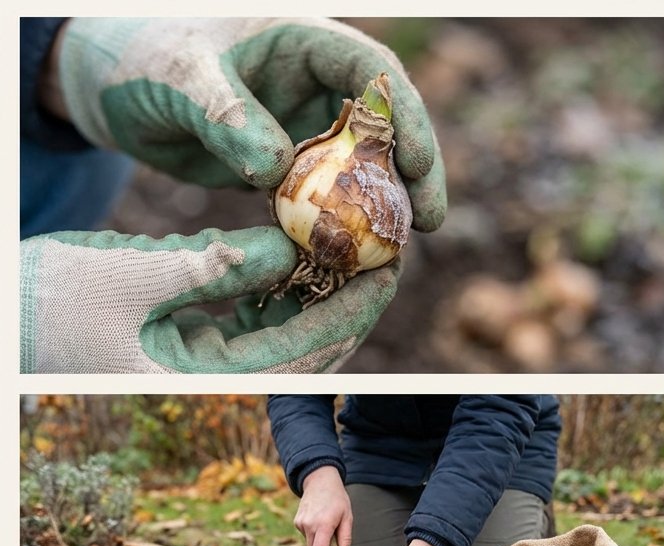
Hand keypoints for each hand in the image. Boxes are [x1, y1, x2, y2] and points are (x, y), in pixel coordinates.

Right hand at [19, 228, 396, 372]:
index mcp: (197, 380)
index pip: (299, 354)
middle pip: (301, 344)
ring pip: (280, 326)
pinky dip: (275, 282)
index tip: (387, 272)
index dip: (349, 313)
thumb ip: (212, 266)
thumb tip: (289, 249)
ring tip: (354, 242)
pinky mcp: (186, 332)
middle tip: (386, 252)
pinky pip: (248, 312)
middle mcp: (207, 377)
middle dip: (345, 300)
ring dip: (315, 288)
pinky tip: (302, 246)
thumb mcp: (129, 275)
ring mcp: (198, 356)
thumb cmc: (42, 300)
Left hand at [49, 18, 444, 230]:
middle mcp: (318, 85)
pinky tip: (347, 260)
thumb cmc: (145, 57)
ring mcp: (307, 127)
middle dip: (412, 173)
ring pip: (362, 167)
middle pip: (386, 126)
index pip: (373, 75)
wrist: (112, 86)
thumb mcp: (179, 77)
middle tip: (427, 222)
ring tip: (396, 249)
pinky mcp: (289, 167)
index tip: (416, 166)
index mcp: (306, 43)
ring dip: (381, 207)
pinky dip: (336, 226)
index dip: (404, 119)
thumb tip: (278, 168)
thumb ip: (227, 115)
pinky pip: (323, 198)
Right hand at [295, 466, 352, 545]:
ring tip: (329, 534)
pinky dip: (314, 537)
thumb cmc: (337, 499)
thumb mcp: (347, 517)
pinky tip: (320, 525)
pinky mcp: (297, 522)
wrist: (320, 481)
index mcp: (324, 524)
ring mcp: (301, 523)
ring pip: (309, 545)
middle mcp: (309, 525)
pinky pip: (306, 536)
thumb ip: (345, 538)